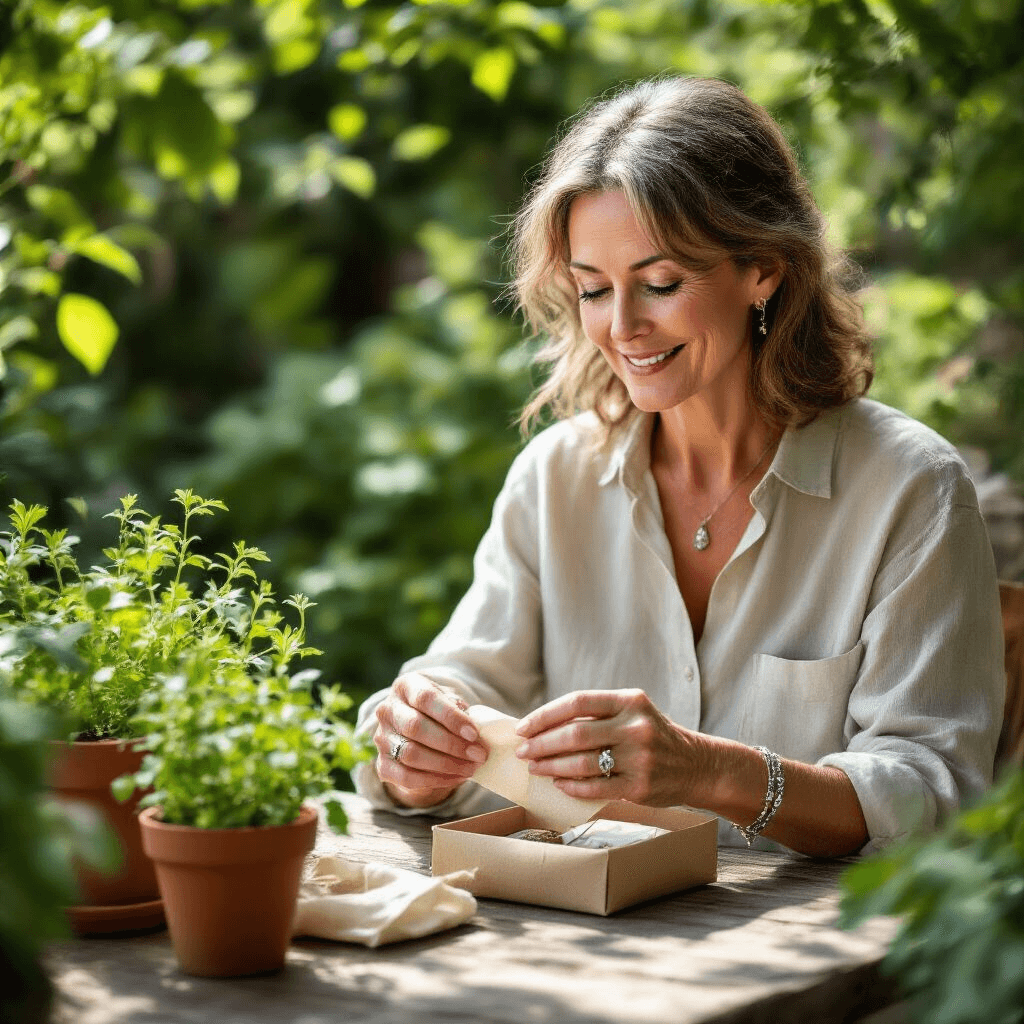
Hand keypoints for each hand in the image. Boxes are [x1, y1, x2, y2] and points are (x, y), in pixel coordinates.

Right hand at [373, 672, 487, 807]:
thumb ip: (460, 710)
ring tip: (471, 768)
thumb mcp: (450, 701)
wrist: (418, 733)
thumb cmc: (439, 712)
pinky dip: (436, 780)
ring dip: (446, 765)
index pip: (425, 698)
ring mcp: (381, 738)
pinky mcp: (382, 765)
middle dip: (451, 744)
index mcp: (406, 686)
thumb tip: (477, 729)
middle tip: (478, 755)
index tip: (473, 733)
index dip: (451, 717)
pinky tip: (456, 777)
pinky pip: (407, 777)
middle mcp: (387, 710)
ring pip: (410, 754)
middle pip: (415, 727)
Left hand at [514, 689, 711, 805]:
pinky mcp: (640, 786)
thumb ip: (597, 715)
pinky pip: (596, 788)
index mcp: (629, 700)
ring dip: (551, 766)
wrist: (697, 765)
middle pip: (575, 734)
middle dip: (542, 744)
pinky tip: (558, 784)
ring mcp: (639, 758)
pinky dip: (572, 786)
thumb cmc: (654, 736)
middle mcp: (635, 726)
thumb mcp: (633, 712)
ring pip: (582, 763)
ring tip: (535, 767)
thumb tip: (544, 725)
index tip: (524, 726)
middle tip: (523, 751)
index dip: (545, 715)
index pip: (577, 702)